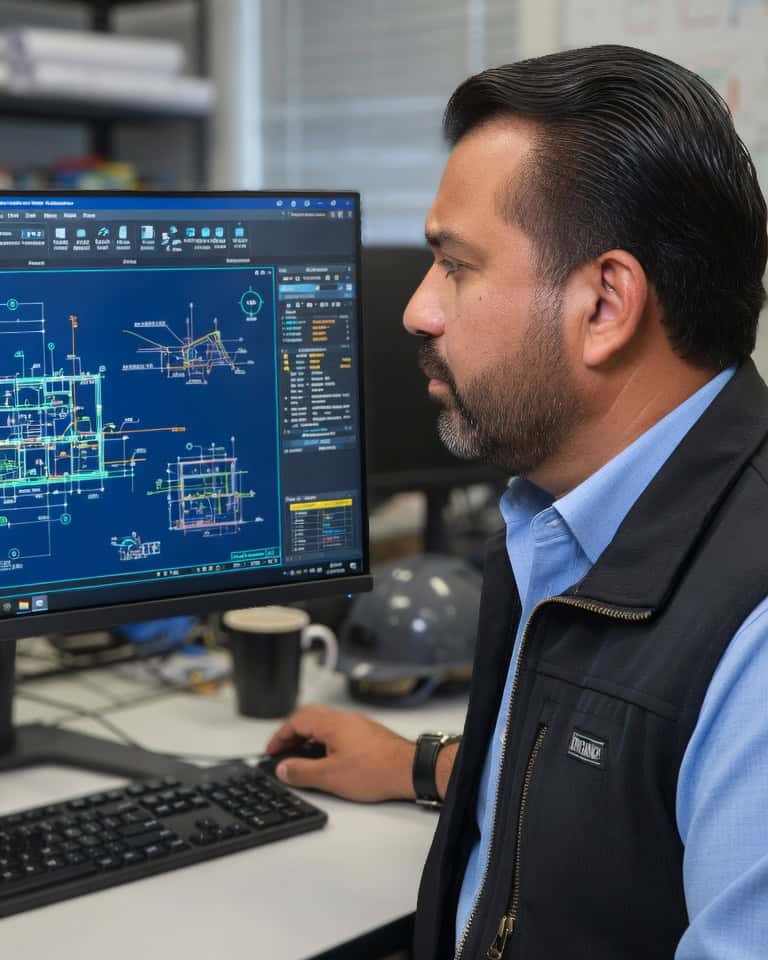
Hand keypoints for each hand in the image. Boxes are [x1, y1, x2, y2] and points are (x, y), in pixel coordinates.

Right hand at [265, 704, 416, 801]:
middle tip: (282, 751)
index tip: (271, 750)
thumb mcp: (330, 776)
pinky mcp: (367, 735)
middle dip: (292, 733)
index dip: (280, 736)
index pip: (296, 720)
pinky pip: (338, 732)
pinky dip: (324, 741)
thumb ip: (302, 772)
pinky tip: (326, 759)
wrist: (409, 769)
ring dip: (309, 737)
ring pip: (324, 724)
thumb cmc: (376, 769)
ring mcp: (357, 725)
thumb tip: (283, 768)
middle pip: (309, 717)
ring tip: (301, 757)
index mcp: (332, 723)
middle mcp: (344, 719)